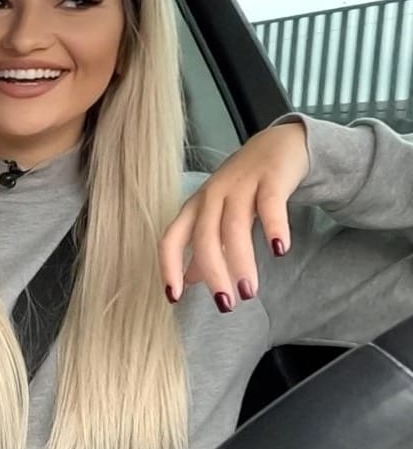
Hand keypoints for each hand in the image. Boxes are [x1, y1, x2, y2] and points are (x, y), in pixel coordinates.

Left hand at [161, 121, 309, 310]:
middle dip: (213, 273)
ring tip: (249, 291)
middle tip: (226, 304)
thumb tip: (189, 281)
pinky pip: (270, 204)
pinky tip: (280, 250)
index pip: (171, 238)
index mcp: (194, 207)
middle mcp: (211, 196)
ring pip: (234, 226)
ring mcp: (240, 185)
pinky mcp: (271, 178)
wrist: (278, 145)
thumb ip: (204, 247)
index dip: (168, 267)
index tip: (173, 297)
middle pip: (204, 237)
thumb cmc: (242, 188)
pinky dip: (274, 227)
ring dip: (240, 261)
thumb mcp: (218, 216)